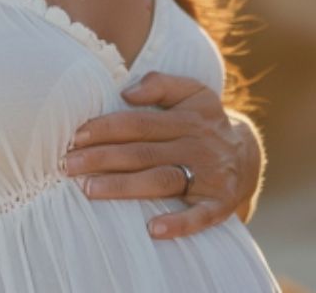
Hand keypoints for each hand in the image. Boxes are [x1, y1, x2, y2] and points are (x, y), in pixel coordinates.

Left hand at [61, 72, 263, 238]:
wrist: (248, 157)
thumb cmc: (205, 123)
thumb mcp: (193, 93)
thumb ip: (161, 85)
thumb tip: (127, 91)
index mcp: (186, 118)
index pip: (138, 123)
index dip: (105, 128)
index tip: (75, 137)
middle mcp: (196, 145)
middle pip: (142, 152)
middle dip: (102, 158)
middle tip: (68, 166)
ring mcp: (208, 175)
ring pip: (161, 180)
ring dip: (124, 187)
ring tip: (89, 190)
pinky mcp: (220, 203)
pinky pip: (200, 215)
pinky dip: (178, 223)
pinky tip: (152, 230)